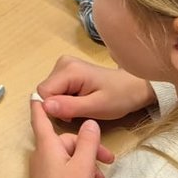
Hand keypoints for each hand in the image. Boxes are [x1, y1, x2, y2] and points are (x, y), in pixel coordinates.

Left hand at [28, 103, 109, 177]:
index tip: (37, 93)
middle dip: (88, 148)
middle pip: (66, 141)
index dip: (41, 106)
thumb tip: (89, 123)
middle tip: (107, 160)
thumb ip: (88, 142)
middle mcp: (42, 155)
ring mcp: (44, 169)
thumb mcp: (83, 165)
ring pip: (69, 157)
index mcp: (47, 146)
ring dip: (86, 164)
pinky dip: (79, 173)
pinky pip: (65, 169)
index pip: (41, 119)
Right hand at [36, 55, 155, 121]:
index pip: (43, 92)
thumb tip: (44, 106)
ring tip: (82, 105)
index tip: (72, 115)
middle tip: (80, 110)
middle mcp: (63, 63)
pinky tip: (80, 99)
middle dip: (58, 106)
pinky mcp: (67, 70)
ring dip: (62, 103)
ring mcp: (64, 64)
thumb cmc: (119, 97)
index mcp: (69, 70)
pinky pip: (56, 89)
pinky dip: (65, 99)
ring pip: (50, 91)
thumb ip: (69, 107)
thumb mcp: (96, 107)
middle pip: (46, 91)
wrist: (133, 87)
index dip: (54, 108)